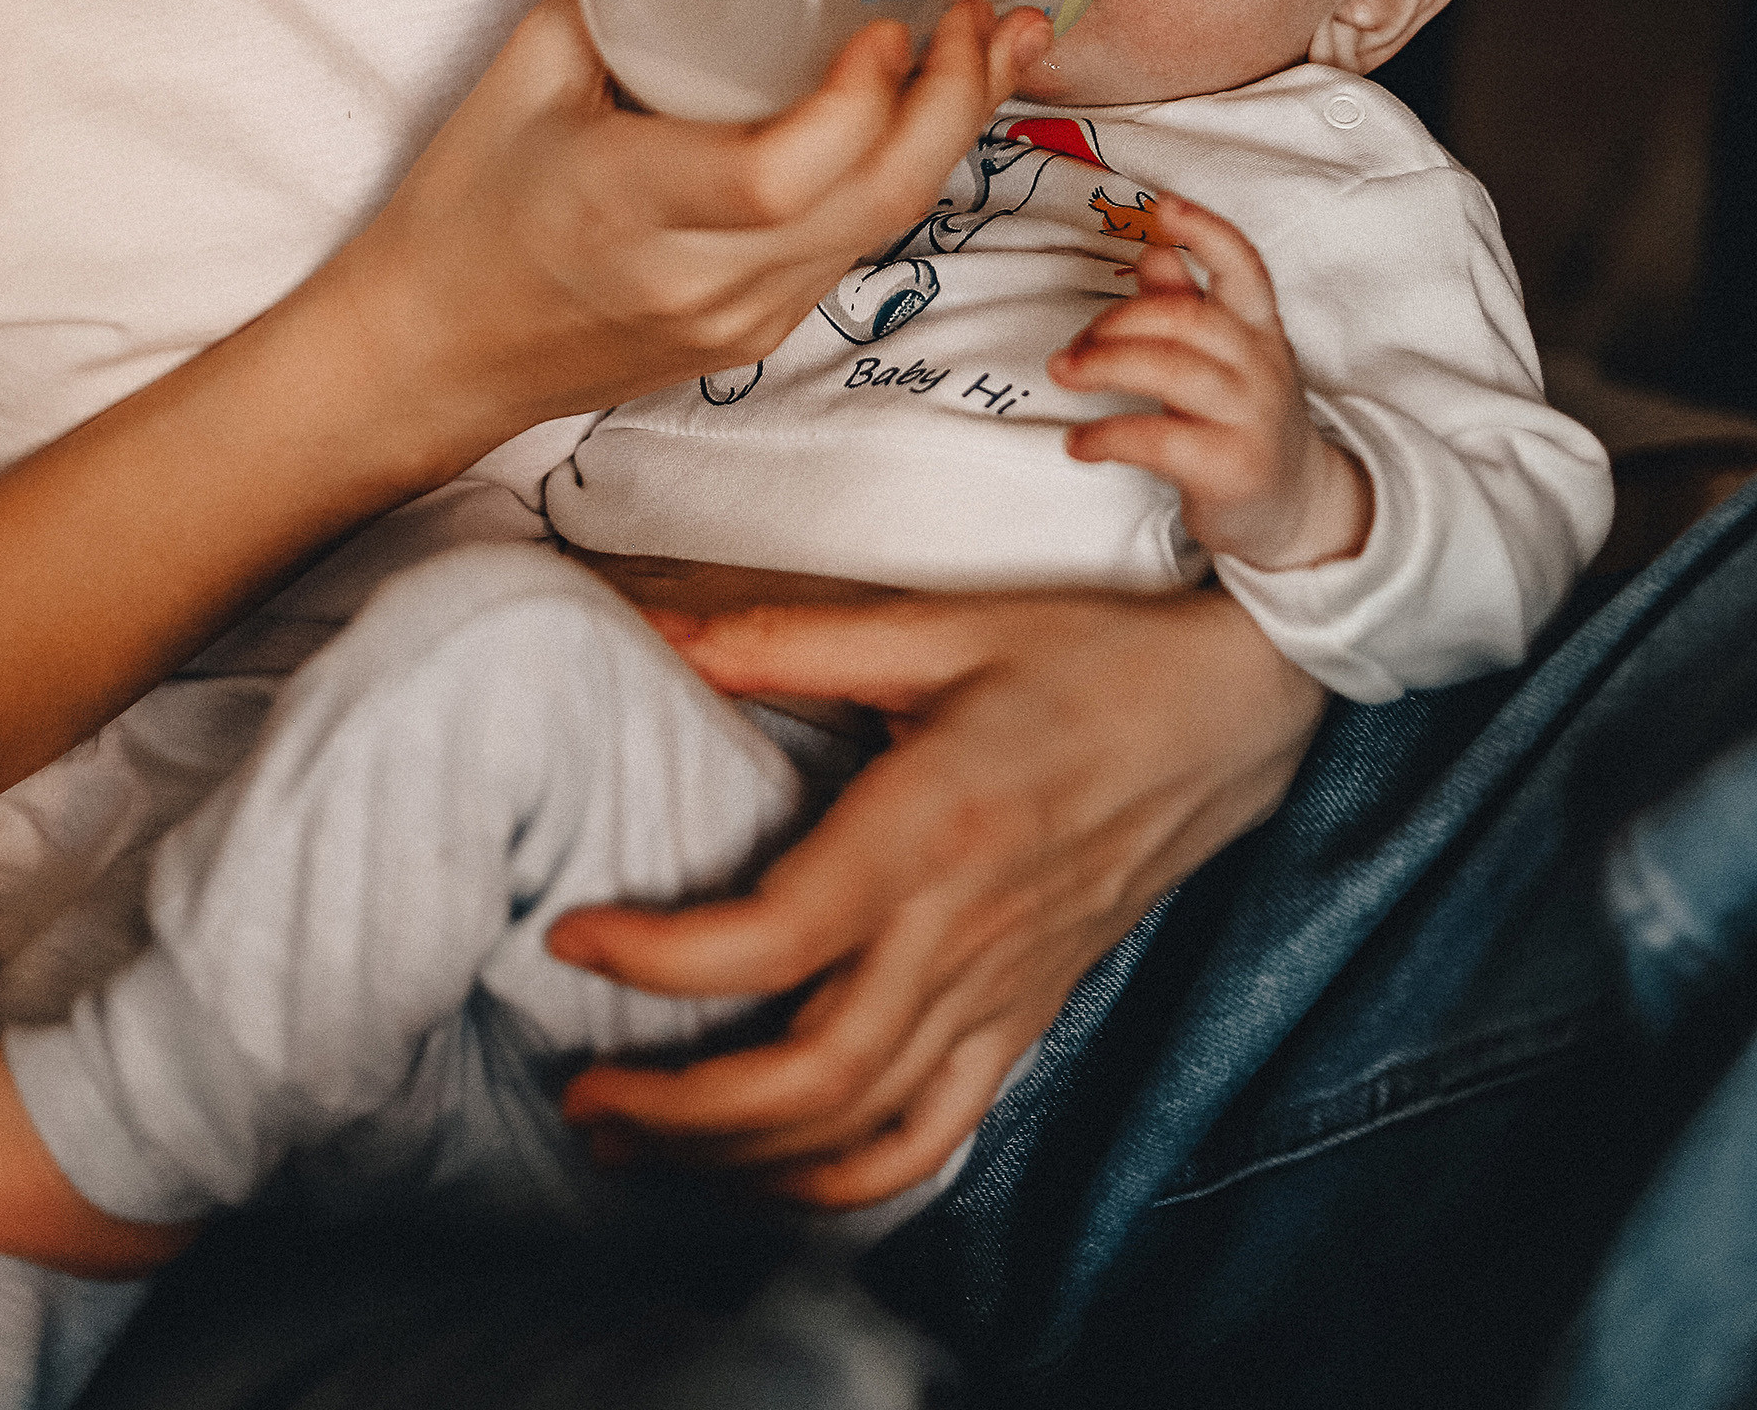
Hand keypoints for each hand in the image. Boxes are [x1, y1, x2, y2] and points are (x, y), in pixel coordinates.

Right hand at [336, 0, 1051, 485]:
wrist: (433, 355)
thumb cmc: (463, 212)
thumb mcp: (517, 78)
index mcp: (624, 210)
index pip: (779, 176)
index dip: (859, 99)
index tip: (891, 18)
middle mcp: (698, 280)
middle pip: (872, 203)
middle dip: (956, 101)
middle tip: (985, 12)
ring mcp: (739, 318)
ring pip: (886, 228)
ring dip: (956, 132)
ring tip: (1002, 42)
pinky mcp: (757, 333)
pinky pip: (858, 246)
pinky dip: (908, 170)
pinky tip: (935, 109)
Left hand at [544, 584, 1322, 1206]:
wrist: (1232, 708)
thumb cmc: (1085, 653)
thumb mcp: (936, 624)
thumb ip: (786, 640)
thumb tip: (658, 627)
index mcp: (932, 826)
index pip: (775, 937)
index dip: (661, 959)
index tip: (573, 939)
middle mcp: (966, 931)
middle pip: (807, 1074)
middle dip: (679, 1109)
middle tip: (582, 1096)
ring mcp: (1003, 992)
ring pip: (861, 1128)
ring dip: (739, 1160)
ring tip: (639, 1144)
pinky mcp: (1028, 1018)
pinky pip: (935, 1136)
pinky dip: (847, 1182)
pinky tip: (772, 1176)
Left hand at [1051, 195, 1370, 570]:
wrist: (1296, 506)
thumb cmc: (1241, 417)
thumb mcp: (1224, 356)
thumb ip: (1185, 303)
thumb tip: (1153, 248)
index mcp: (1258, 326)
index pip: (1243, 265)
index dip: (1205, 231)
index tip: (1163, 206)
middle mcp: (1261, 365)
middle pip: (1186, 318)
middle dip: (1116, 322)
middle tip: (1071, 349)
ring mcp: (1251, 417)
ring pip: (1172, 370)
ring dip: (1104, 365)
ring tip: (1064, 374)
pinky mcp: (1232, 469)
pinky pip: (1160, 440)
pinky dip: (1108, 436)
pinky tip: (1080, 443)